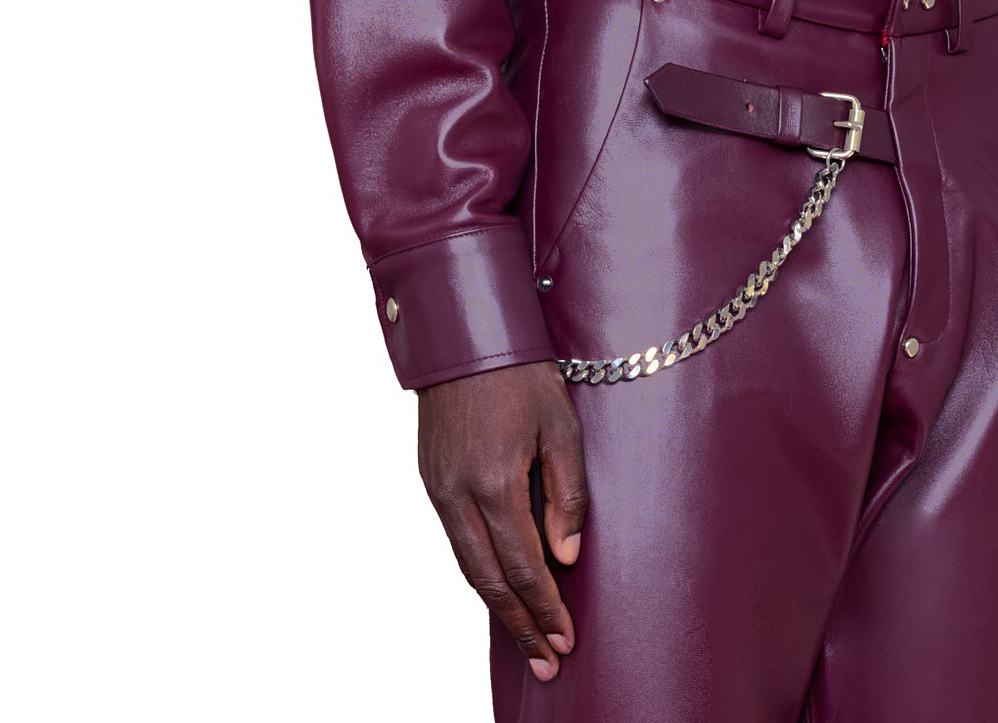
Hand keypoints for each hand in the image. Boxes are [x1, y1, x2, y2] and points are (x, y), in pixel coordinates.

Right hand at [417, 362, 588, 682]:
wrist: (464, 335)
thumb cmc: (521, 372)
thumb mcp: (561, 424)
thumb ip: (566, 493)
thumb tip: (565, 556)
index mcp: (495, 483)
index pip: (524, 567)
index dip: (545, 609)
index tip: (565, 641)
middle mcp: (458, 495)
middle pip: (490, 581)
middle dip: (520, 626)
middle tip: (546, 663)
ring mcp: (438, 489)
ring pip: (468, 566)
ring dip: (497, 607)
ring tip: (525, 638)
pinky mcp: (430, 479)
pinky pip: (455, 540)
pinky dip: (478, 572)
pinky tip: (497, 587)